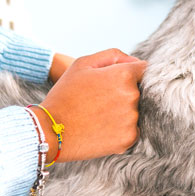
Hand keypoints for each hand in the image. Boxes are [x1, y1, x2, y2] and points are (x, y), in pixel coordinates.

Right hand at [40, 48, 145, 162]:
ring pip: (135, 112)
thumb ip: (113, 56)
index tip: (117, 82)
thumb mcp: (83, 64)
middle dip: (124, 93)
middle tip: (100, 101)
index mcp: (123, 75)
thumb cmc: (65, 94)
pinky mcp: (128, 139)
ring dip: (122, 112)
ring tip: (98, 116)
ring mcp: (131, 119)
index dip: (131, 74)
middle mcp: (132, 96)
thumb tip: (135, 62)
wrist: (50, 130)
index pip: (144, 70)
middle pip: (139, 91)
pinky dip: (120, 129)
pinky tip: (101, 128)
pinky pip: (132, 130)